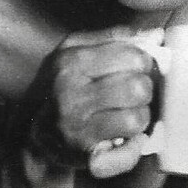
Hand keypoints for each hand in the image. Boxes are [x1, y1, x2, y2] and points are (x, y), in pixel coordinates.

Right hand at [20, 28, 160, 180]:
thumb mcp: (75, 52)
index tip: (134, 71)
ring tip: (124, 115)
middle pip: (138, 87)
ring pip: (137, 118)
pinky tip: (123, 136)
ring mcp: (75, 124)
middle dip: (142, 92)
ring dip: (138, 117)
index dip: (143, 64)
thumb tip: (155, 35)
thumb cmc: (61, 88)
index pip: (133, 57)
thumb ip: (114, 38)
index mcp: (71, 61)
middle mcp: (70, 92)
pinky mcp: (84, 152)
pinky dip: (133, 142)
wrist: (31, 133)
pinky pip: (129, 147)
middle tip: (131, 96)